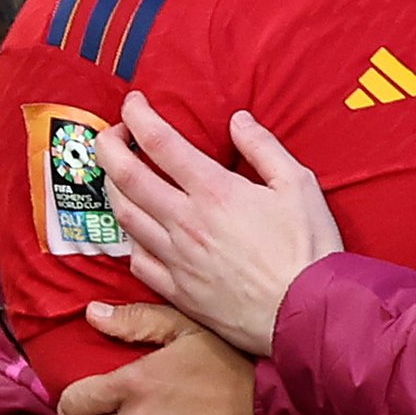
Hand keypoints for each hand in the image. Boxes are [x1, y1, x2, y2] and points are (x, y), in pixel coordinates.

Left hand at [55, 302, 252, 414]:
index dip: (77, 398)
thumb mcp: (188, 329)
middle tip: (109, 407)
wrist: (265, 399)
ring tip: (128, 413)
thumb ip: (139, 320)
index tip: (88, 394)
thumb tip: (93, 313)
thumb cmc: (228, 362)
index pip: (74, 403)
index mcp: (134, 384)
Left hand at [96, 93, 341, 356]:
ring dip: (112, 188)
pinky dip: (130, 237)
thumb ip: (264, 147)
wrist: (304, 312)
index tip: (132, 102)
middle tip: (110, 132)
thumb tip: (238, 120)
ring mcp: (175, 258)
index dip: (138, 116)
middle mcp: (185, 222)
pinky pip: (136, 260)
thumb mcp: (299, 184)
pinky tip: (139, 228)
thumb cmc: (307, 247)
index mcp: (215, 191)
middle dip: (108, 146)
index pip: (160, 143)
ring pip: (125, 217)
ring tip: (118, 174)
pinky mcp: (176, 290)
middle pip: (126, 177)